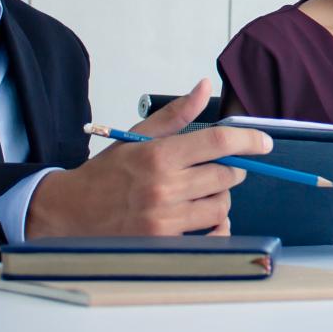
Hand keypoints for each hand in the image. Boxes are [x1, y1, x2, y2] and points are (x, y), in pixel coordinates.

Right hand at [27, 79, 273, 237]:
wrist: (67, 213)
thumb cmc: (104, 175)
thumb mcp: (137, 137)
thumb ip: (175, 115)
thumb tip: (204, 87)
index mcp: (158, 155)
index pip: (218, 141)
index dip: (248, 139)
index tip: (265, 142)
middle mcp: (163, 186)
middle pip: (226, 174)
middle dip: (230, 169)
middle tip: (217, 168)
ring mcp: (164, 218)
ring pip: (221, 204)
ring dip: (220, 196)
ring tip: (200, 192)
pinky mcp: (164, 243)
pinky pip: (212, 235)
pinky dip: (217, 227)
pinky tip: (207, 219)